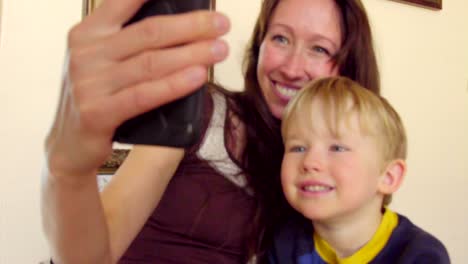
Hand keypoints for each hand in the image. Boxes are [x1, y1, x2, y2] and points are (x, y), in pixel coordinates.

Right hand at [45, 0, 229, 178]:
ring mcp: (89, 83)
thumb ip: (132, 44)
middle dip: (191, 25)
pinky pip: (144, 95)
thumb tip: (183, 29)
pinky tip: (198, 77)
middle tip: (221, 24)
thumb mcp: (105, 62)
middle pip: (149, 32)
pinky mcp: (97, 112)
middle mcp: (86, 53)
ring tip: (220, 50)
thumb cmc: (99, 97)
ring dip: (192, 54)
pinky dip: (174, 85)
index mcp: (88, 33)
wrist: (70, 143)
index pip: (124, 1)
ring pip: (151, 63)